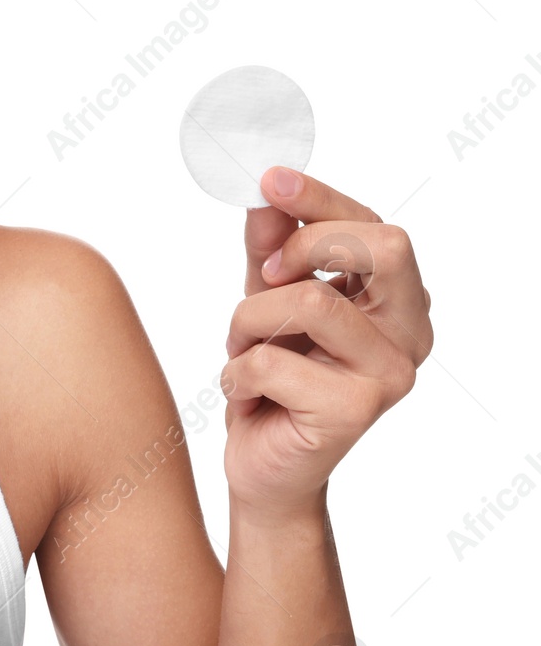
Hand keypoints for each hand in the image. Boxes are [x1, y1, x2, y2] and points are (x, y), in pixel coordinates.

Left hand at [220, 167, 432, 517]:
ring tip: (243, 350)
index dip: (320, 199)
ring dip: (248, 321)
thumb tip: (268, 195)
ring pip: (308, 300)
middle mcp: (409, 334)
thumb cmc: (273, 375)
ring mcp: (390, 374)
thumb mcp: (266, 297)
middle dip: (305, 247)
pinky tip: (246, 395)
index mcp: (396, 300)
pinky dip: (237, 372)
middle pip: (381, 247)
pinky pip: (271, 359)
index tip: (269, 181)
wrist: (265, 464)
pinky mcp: (355, 410)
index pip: (374, 227)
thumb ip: (271, 246)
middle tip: (264, 276)